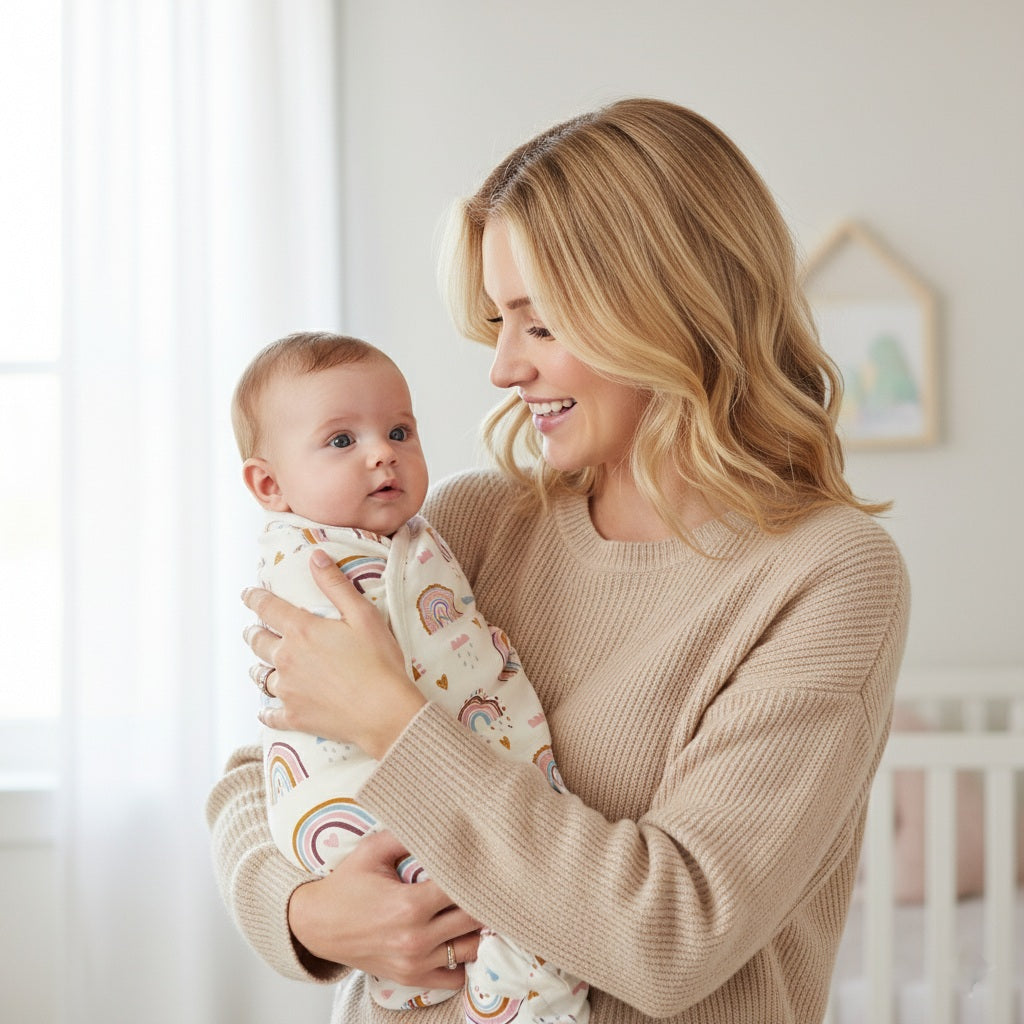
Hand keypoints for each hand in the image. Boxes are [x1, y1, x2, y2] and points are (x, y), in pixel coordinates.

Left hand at [242, 549, 425, 757]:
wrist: (384, 711)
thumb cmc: (379, 661)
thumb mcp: (363, 616)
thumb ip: (336, 585)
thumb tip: (315, 556)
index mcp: (302, 631)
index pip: (267, 608)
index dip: (254, 598)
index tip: (247, 594)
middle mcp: (286, 659)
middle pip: (258, 642)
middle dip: (254, 633)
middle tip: (253, 630)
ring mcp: (287, 690)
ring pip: (261, 676)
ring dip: (259, 667)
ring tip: (259, 666)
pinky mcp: (294, 717)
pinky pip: (270, 714)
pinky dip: (267, 711)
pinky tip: (266, 712)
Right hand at [289, 831, 481, 987]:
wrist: (317, 926)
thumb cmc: (346, 885)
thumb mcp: (372, 850)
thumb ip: (406, 833)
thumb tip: (437, 820)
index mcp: (409, 904)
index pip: (462, 889)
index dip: (476, 874)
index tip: (482, 862)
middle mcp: (416, 937)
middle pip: (474, 919)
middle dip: (483, 899)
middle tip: (489, 883)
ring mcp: (415, 962)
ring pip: (471, 949)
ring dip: (478, 930)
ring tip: (477, 909)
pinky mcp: (411, 978)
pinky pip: (455, 978)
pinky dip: (463, 961)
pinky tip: (459, 939)